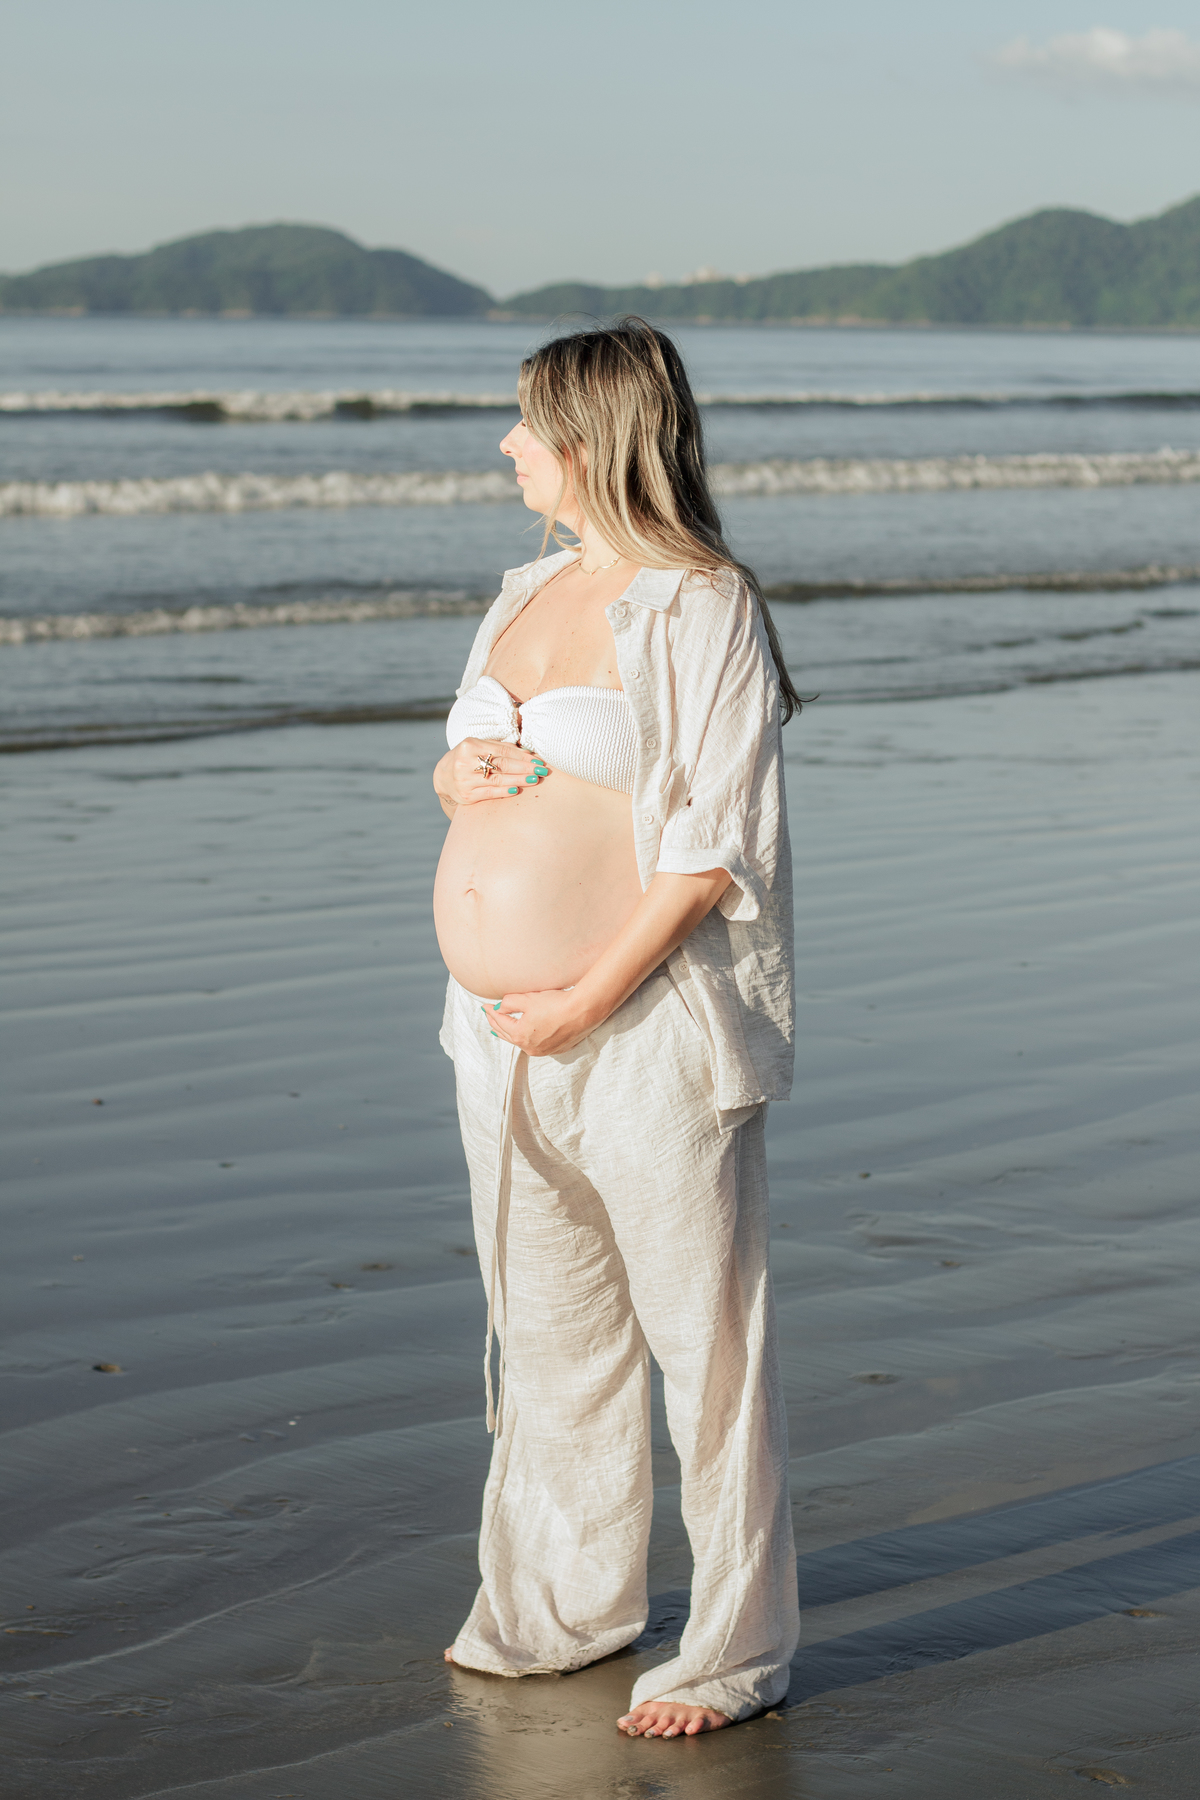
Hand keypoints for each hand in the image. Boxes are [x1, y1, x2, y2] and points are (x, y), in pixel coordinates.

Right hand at [434, 738, 548, 813]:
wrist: (444, 776)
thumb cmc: (469, 758)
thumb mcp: (479, 746)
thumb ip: (500, 747)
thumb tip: (527, 752)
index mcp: (470, 745)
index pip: (502, 751)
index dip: (522, 756)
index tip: (538, 760)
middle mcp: (465, 762)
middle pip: (502, 765)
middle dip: (525, 768)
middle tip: (542, 771)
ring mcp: (465, 779)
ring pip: (497, 780)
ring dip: (519, 780)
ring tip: (535, 780)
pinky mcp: (466, 795)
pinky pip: (489, 793)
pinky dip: (504, 792)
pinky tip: (516, 790)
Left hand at [486, 988, 595, 1056]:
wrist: (582, 1011)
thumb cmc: (555, 1004)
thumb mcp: (527, 999)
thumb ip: (508, 1003)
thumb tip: (498, 1008)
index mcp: (519, 1035)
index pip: (499, 1022)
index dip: (491, 1012)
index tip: (485, 1006)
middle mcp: (529, 1047)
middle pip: (507, 1035)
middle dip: (497, 1025)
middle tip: (490, 1016)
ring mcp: (543, 1051)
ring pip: (521, 1042)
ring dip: (511, 1033)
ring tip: (503, 1028)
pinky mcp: (556, 1049)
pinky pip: (536, 1045)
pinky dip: (528, 1038)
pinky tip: (527, 1034)